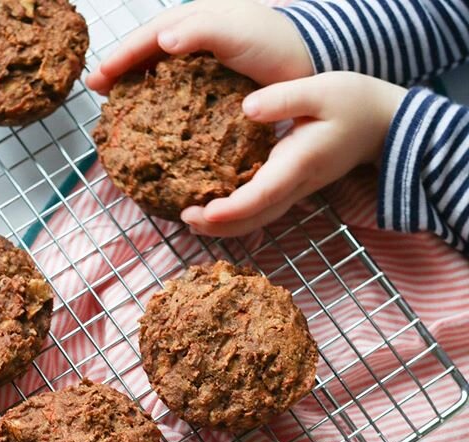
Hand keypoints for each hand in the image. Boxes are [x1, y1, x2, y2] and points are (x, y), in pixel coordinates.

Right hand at [86, 0, 312, 93]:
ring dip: (136, 89)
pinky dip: (161, 105)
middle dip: (120, 72)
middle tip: (97, 94)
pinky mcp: (214, 89)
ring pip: (159, 75)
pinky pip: (179, 94)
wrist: (307, 62)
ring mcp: (202, 66)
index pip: (146, 39)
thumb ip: (198, 31)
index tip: (97, 80)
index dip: (120, 58)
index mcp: (192, 22)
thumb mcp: (233, 30)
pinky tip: (154, 121)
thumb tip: (161, 40)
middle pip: (146, 55)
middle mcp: (193, 43)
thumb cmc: (271, 42)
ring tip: (116, 108)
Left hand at [182, 72, 406, 236]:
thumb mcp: (321, 90)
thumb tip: (246, 109)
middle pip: (254, 218)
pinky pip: (261, 211)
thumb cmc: (353, 104)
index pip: (262, 194)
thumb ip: (285, 99)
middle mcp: (295, 186)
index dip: (233, 208)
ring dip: (224, 226)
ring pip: (257, 220)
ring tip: (191, 220)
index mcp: (299, 164)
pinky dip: (236, 217)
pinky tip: (212, 211)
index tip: (206, 213)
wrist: (382, 126)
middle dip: (219, 225)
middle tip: (185, 219)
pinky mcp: (291, 189)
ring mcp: (294, 192)